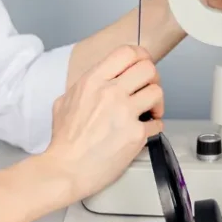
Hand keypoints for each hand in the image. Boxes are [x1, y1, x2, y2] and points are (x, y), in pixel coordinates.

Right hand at [44, 44, 163, 201]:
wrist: (66, 169)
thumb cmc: (64, 141)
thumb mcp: (65, 101)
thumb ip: (85, 86)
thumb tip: (100, 82)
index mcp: (93, 81)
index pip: (127, 52)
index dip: (140, 56)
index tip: (142, 65)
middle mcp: (110, 93)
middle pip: (148, 68)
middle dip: (152, 78)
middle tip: (148, 88)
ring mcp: (124, 113)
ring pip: (157, 92)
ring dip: (157, 102)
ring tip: (150, 111)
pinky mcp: (135, 135)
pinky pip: (157, 123)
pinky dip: (155, 126)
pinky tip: (145, 130)